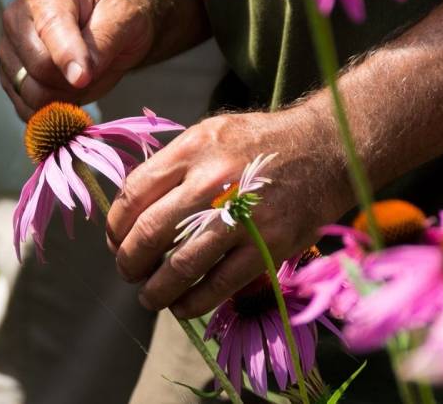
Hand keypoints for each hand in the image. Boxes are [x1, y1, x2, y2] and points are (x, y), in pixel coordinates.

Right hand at [0, 0, 153, 119]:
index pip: (50, 34)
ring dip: (65, 97)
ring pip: (32, 94)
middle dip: (73, 81)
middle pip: (39, 69)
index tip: (85, 78)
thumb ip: (100, 44)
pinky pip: (27, 109)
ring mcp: (8, 51)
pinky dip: (52, 111)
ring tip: (80, 77)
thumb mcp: (124, 18)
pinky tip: (67, 94)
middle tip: (94, 69)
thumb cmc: (116, 14)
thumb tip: (78, 77)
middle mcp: (16, 19)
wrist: (108, 22)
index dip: (69, 60)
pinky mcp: (9, 79)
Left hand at [106, 109, 353, 318]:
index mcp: (193, 148)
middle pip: (150, 232)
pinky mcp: (267, 245)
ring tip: (149, 296)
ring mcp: (241, 215)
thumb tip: (132, 210)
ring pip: (180, 266)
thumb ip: (173, 166)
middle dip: (129, 261)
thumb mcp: (210, 134)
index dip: (115, 226)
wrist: (326, 149)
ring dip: (155, 290)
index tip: (115, 241)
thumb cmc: (260, 143)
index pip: (133, 193)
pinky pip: (218, 285)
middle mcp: (212, 179)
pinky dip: (192, 303)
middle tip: (127, 272)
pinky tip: (182, 307)